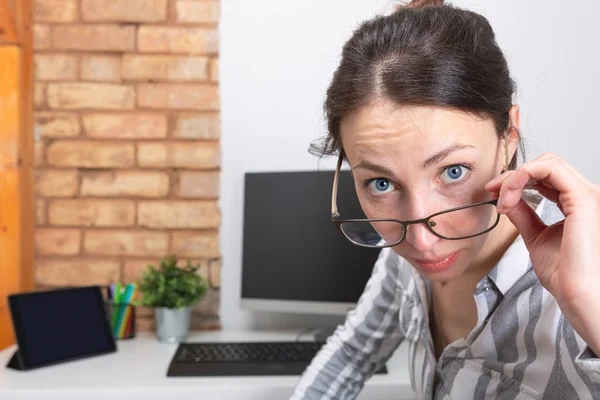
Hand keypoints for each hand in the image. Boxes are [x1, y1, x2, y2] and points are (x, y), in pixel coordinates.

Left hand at [485, 153, 599, 354]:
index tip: (494, 194)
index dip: (517, 180)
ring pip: (547, 163)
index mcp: (578, 205)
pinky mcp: (583, 198)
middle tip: (492, 191)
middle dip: (513, 175)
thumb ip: (523, 214)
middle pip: (545, 166)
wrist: (578, 294)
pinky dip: (523, 176)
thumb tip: (506, 199)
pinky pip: (549, 169)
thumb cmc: (564, 275)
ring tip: (501, 199)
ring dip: (516, 176)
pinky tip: (509, 195)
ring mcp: (587, 195)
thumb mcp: (535, 236)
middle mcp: (586, 196)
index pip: (547, 178)